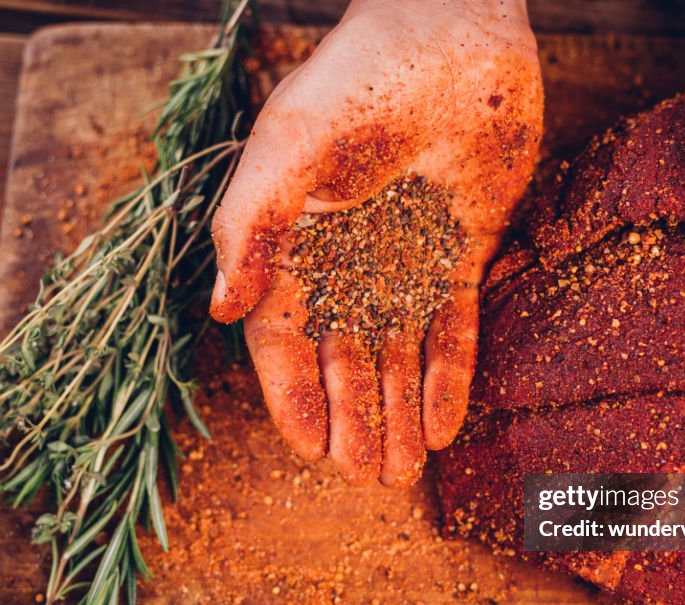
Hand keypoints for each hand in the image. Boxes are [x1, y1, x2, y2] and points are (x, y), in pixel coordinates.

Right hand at [211, 0, 541, 484]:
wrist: (450, 38)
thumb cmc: (356, 81)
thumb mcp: (286, 148)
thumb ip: (248, 226)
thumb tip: (225, 311)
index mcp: (295, 248)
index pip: (287, 341)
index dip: (295, 398)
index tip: (310, 452)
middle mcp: (348, 266)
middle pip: (346, 362)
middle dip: (357, 422)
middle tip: (368, 481)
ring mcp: (406, 263)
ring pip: (400, 357)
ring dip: (401, 414)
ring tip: (405, 472)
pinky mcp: (460, 256)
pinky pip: (454, 329)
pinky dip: (450, 377)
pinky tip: (446, 426)